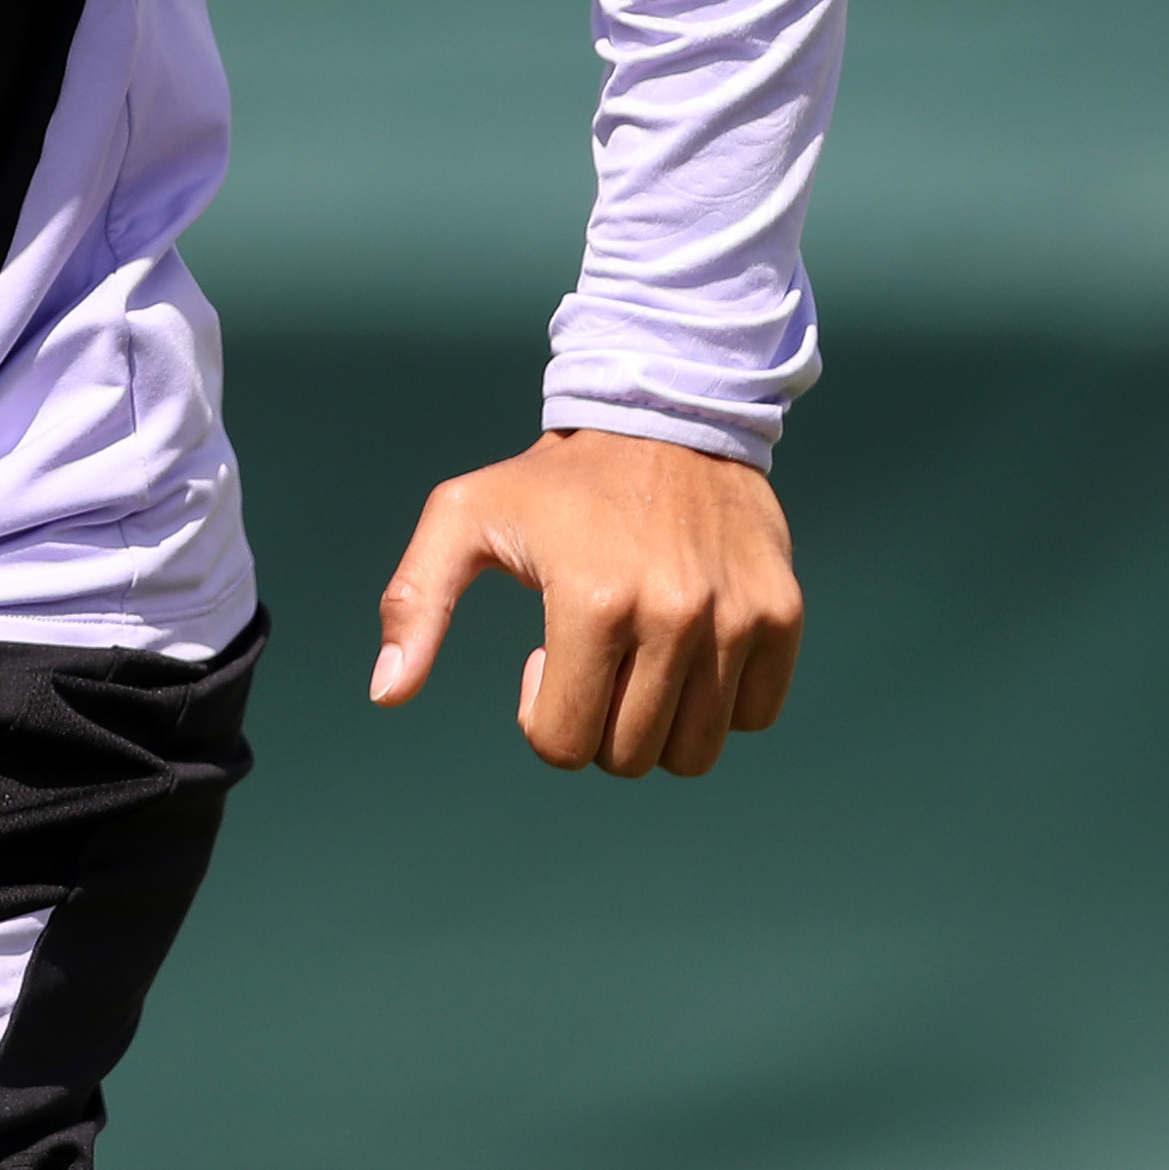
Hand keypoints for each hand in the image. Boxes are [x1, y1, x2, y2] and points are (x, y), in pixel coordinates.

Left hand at [369, 426, 800, 776]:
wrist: (664, 412)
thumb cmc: (553, 479)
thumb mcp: (465, 517)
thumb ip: (416, 602)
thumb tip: (387, 693)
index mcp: (591, 602)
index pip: (562, 744)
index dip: (540, 715)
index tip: (540, 657)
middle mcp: (673, 616)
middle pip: (630, 757)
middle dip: (597, 726)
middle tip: (590, 657)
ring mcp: (736, 618)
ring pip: (696, 751)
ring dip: (658, 724)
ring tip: (637, 657)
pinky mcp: (781, 614)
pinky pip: (756, 716)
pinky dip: (721, 703)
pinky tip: (689, 649)